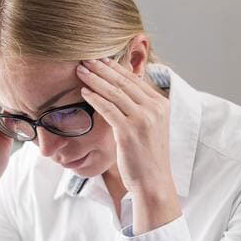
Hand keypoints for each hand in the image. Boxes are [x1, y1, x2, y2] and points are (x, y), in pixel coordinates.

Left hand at [76, 57, 180, 231]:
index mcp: (161, 104)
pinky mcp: (129, 131)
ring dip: (95, 79)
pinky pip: (108, 109)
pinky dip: (94, 98)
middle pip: (123, 82)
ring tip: (80, 70)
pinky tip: (84, 91)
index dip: (115, 68)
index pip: (134, 79)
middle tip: (85, 58)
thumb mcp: (150, 127)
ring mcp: (142, 119)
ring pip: (114, 92)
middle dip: (102, 68)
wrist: (153, 182)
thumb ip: (140, 108)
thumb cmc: (147, 157)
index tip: (100, 59)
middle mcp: (154, 108)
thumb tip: (122, 93)